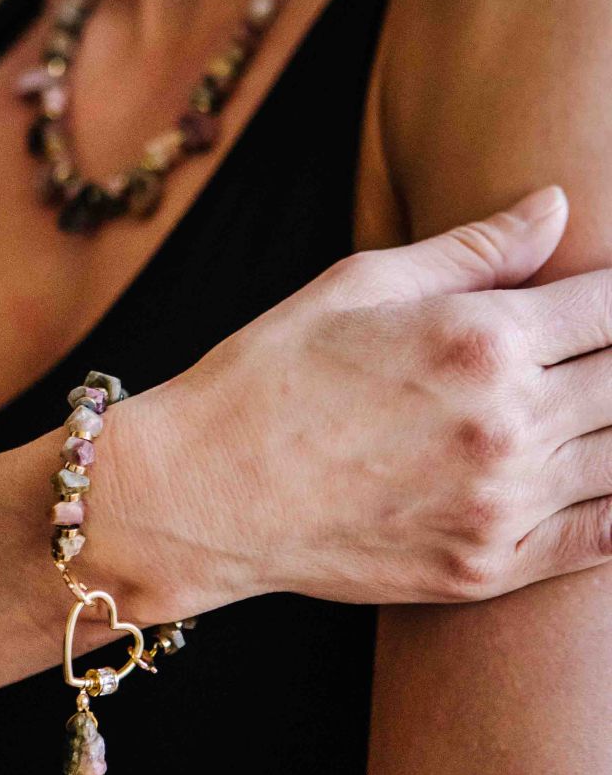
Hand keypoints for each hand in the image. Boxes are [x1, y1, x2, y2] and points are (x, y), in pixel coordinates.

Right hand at [129, 186, 611, 613]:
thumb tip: (556, 205)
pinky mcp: (489, 569)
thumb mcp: (360, 284)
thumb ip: (474, 250)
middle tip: (598, 349)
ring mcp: (503, 506)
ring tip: (594, 404)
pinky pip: (605, 537)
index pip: (610, 307)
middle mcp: (506, 424)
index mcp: (481, 339)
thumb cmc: (272, 372)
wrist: (204, 493)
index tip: (609, 298)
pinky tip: (602, 469)